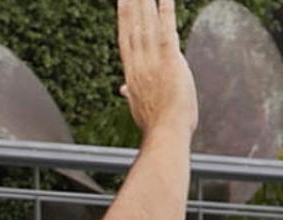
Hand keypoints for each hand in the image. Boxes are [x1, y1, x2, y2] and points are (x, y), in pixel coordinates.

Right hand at [118, 0, 197, 133]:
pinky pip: (167, 32)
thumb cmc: (155, 124)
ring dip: (143, 3)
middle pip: (132, 27)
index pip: (126, 40)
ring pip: (146, 26)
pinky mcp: (170, 61)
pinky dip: (165, 14)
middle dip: (129, 5)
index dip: (124, 19)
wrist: (165, 133)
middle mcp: (138, 63)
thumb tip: (123, 90)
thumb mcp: (139, 107)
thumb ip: (132, 93)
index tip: (122, 2)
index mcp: (132, 73)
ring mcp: (152, 62)